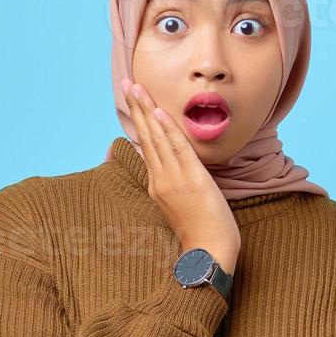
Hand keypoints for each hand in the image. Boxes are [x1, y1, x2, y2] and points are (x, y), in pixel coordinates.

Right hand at [122, 78, 240, 273]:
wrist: (208, 254)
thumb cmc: (201, 233)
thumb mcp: (182, 206)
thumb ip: (175, 186)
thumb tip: (174, 168)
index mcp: (157, 185)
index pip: (147, 145)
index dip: (140, 120)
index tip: (133, 98)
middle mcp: (161, 179)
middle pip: (147, 136)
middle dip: (137, 108)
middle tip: (126, 82)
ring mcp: (174, 179)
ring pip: (158, 139)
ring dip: (147, 111)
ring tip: (137, 88)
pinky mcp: (192, 180)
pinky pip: (178, 149)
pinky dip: (168, 130)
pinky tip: (158, 112)